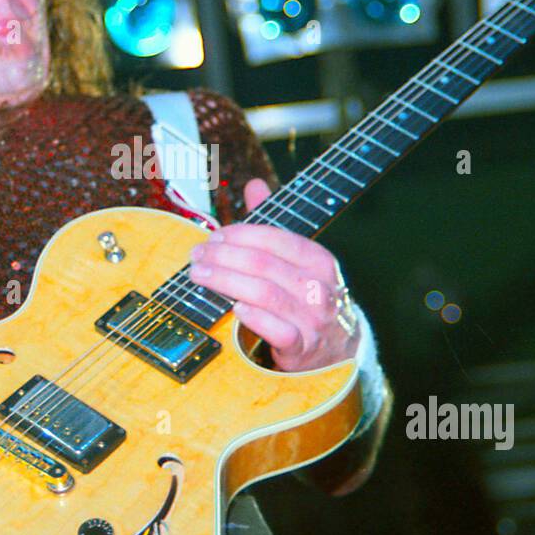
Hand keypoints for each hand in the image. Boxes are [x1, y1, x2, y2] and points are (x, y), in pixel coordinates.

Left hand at [188, 178, 359, 372]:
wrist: (338, 349)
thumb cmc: (307, 298)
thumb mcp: (297, 260)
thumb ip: (274, 224)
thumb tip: (254, 185)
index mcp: (318, 260)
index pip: (276, 238)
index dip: (240, 234)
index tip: (214, 235)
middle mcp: (319, 287)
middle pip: (263, 264)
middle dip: (223, 256)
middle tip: (196, 255)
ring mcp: (313, 318)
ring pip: (265, 293)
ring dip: (226, 282)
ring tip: (200, 276)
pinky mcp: (304, 348)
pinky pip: (279, 331)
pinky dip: (255, 318)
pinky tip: (234, 308)